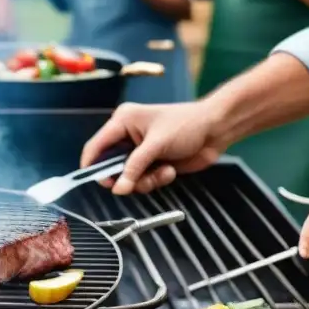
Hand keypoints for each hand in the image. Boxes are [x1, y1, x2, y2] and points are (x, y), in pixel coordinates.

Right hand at [80, 100, 228, 194]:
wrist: (216, 130)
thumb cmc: (188, 124)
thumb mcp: (156, 145)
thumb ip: (134, 167)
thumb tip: (118, 187)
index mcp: (122, 121)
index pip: (96, 147)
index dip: (92, 166)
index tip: (99, 182)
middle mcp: (127, 136)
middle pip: (110, 167)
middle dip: (126, 177)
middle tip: (137, 180)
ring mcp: (139, 152)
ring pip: (127, 178)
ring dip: (144, 180)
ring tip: (162, 171)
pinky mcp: (151, 163)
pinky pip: (143, 181)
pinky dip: (155, 179)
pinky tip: (169, 170)